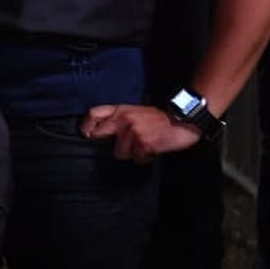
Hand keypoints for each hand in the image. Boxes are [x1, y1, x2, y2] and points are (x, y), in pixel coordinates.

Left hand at [81, 104, 202, 162]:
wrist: (183, 119)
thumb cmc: (158, 118)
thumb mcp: (135, 111)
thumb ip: (118, 118)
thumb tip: (100, 132)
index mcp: (121, 109)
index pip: (94, 113)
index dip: (86, 125)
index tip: (86, 134)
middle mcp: (124, 120)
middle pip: (100, 134)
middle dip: (107, 144)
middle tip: (119, 146)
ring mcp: (133, 132)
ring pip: (119, 153)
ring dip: (131, 153)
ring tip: (143, 146)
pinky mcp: (144, 145)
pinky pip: (137, 159)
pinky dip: (144, 158)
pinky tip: (153, 150)